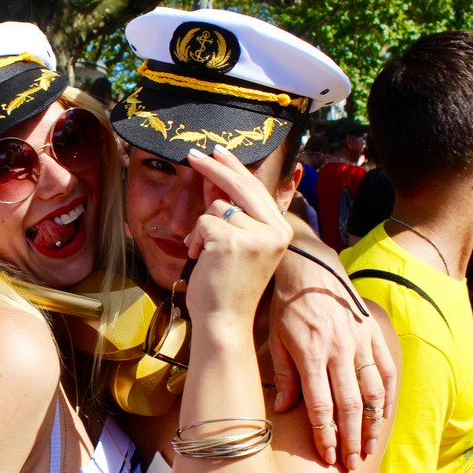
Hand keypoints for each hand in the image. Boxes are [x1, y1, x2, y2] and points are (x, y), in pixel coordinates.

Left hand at [183, 145, 292, 325]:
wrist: (224, 321)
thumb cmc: (227, 286)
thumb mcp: (237, 245)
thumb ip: (230, 213)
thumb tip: (214, 180)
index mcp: (281, 230)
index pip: (257, 189)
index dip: (236, 168)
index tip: (219, 151)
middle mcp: (274, 230)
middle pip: (241, 185)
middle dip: (214, 168)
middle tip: (192, 154)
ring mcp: (255, 234)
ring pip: (216, 207)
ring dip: (202, 228)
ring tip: (205, 254)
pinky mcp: (232, 240)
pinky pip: (203, 222)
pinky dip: (195, 238)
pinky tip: (201, 259)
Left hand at [269, 248, 396, 467]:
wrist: (311, 267)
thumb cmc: (287, 305)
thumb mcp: (276, 338)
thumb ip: (284, 375)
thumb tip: (285, 409)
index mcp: (312, 355)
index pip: (322, 407)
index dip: (326, 436)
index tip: (328, 457)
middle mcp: (340, 352)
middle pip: (350, 407)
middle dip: (350, 440)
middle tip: (351, 464)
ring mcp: (360, 343)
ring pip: (373, 394)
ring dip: (371, 425)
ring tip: (367, 448)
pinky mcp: (373, 335)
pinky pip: (387, 371)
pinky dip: (388, 397)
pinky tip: (384, 417)